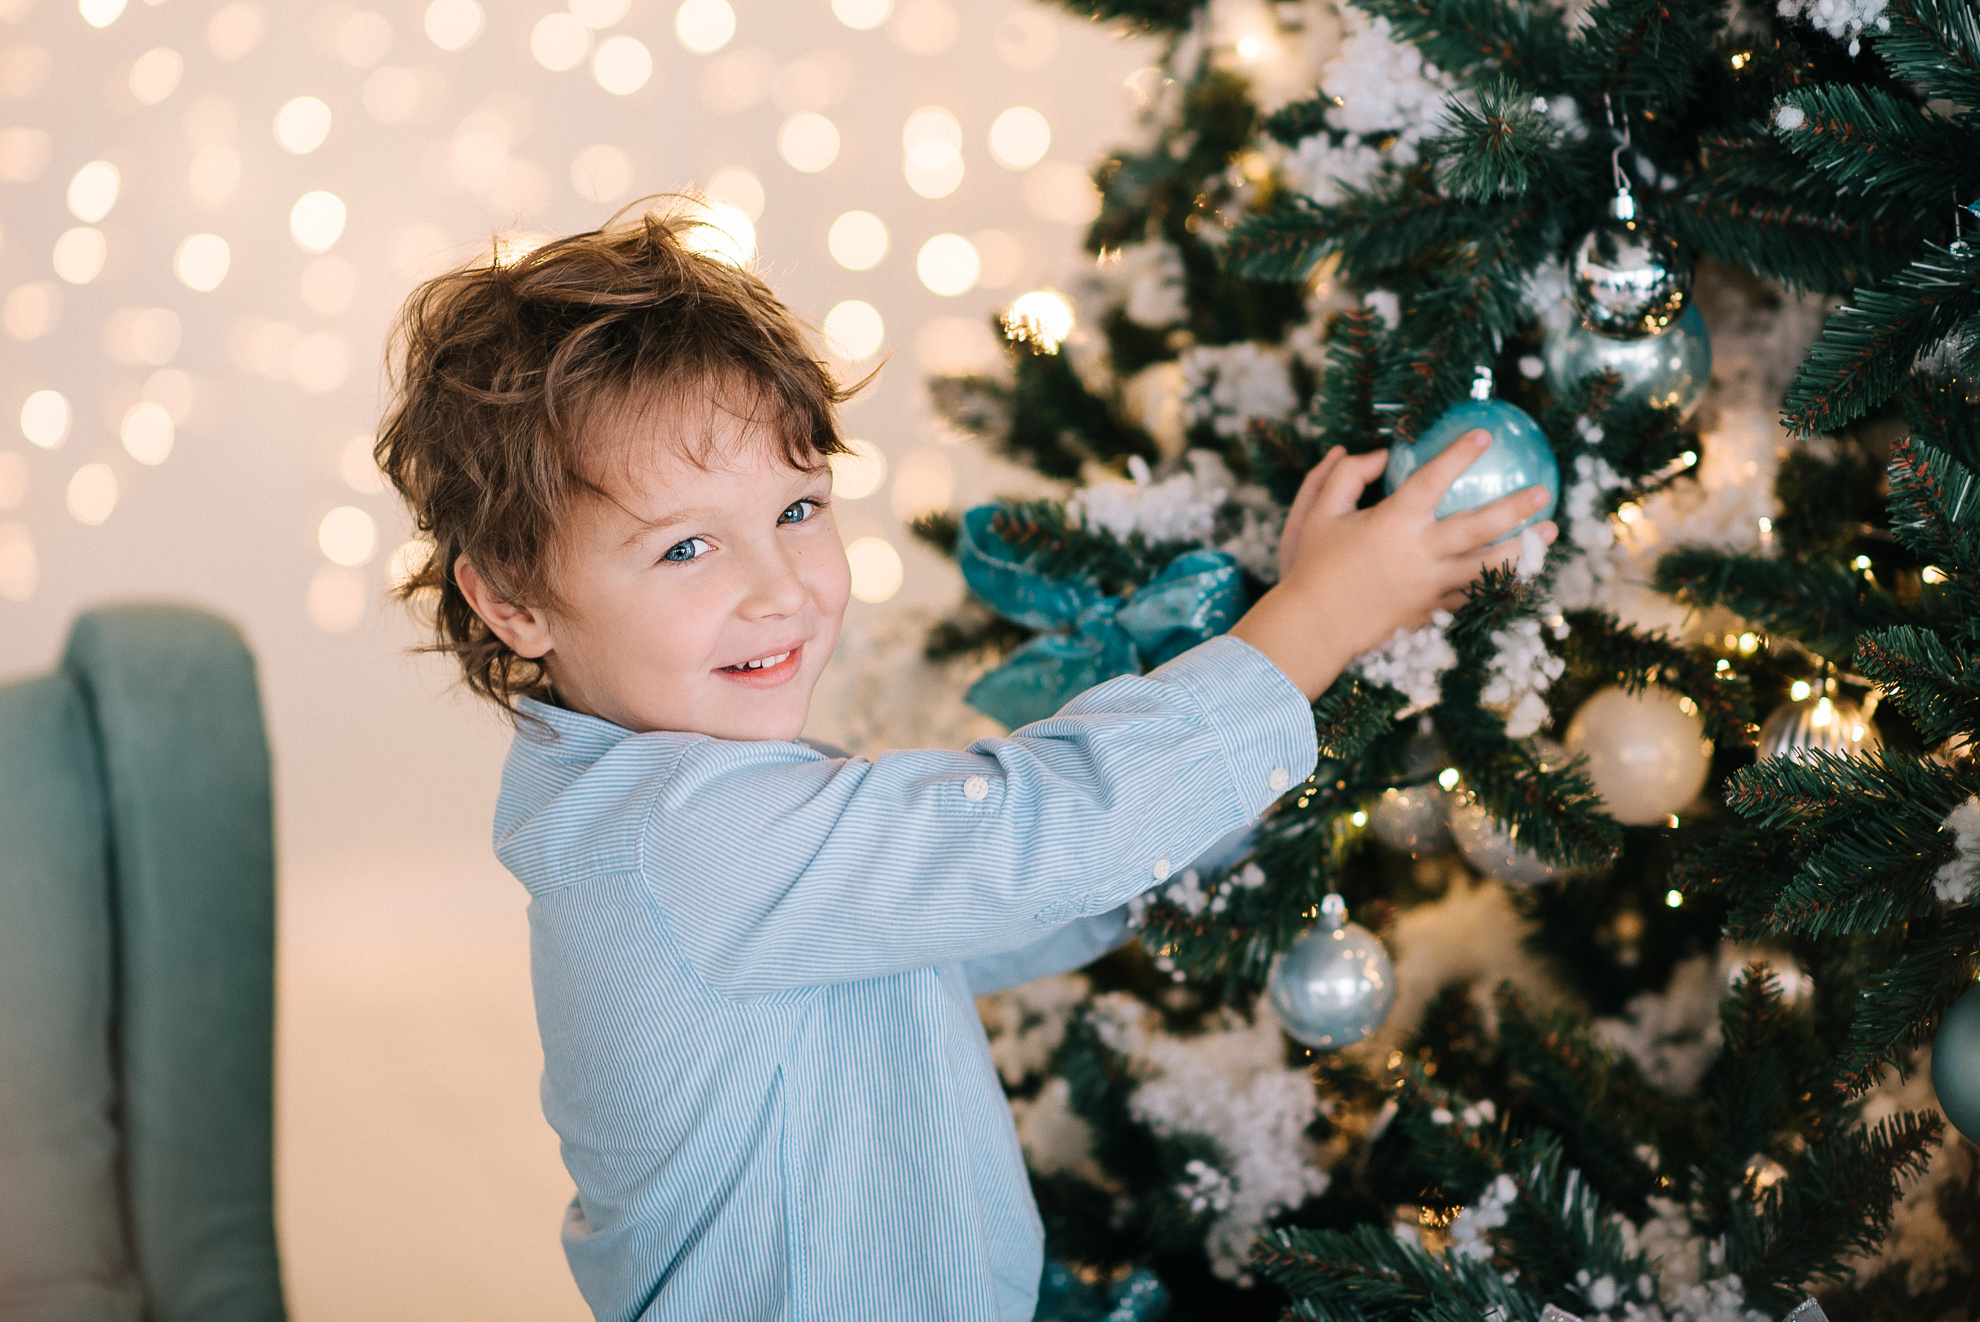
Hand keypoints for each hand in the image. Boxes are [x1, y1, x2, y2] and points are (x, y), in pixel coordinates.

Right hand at [1231, 433, 1557, 699]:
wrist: (1314, 626)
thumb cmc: (1313, 565)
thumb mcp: (1320, 512)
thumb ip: (1346, 475)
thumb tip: (1376, 454)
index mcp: (1393, 522)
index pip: (1434, 478)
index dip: (1460, 454)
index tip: (1484, 435)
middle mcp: (1419, 553)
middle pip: (1480, 525)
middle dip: (1516, 506)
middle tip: (1543, 491)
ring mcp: (1429, 586)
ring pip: (1489, 566)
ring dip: (1524, 548)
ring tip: (1550, 533)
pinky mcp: (1431, 610)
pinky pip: (1473, 594)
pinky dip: (1500, 582)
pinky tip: (1519, 571)